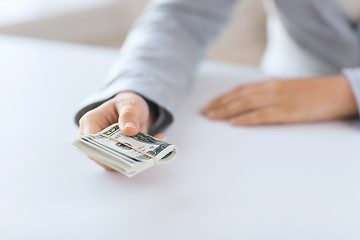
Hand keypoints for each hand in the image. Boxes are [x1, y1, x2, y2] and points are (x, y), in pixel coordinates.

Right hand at [78, 91, 165, 169]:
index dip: (102, 150)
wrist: (134, 110)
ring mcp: (106, 149)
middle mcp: (95, 138)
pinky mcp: (118, 156)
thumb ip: (129, 115)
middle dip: (120, 158)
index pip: (90, 141)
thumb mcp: (129, 104)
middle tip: (139, 154)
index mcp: (91, 122)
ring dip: (133, 160)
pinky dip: (140, 158)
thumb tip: (130, 130)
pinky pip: (127, 162)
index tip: (121, 152)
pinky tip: (155, 149)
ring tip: (150, 152)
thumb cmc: (126, 105)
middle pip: (101, 156)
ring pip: (115, 162)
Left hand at [202, 75, 357, 125]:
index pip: (240, 90)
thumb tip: (253, 103)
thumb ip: (270, 94)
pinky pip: (262, 116)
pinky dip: (246, 119)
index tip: (209, 104)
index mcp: (271, 84)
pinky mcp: (288, 112)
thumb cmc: (314, 93)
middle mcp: (271, 90)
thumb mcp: (288, 90)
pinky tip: (233, 124)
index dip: (222, 97)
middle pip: (238, 97)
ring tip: (211, 118)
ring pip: (246, 105)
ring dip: (226, 111)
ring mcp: (279, 101)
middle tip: (203, 113)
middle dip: (218, 105)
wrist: (339, 92)